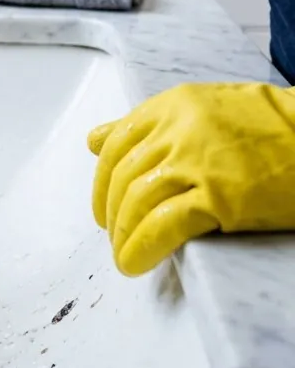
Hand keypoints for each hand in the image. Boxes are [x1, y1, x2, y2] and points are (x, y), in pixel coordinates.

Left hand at [88, 81, 294, 274]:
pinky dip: (141, 248)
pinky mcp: (219, 196)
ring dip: (123, 236)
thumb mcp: (204, 107)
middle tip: (115, 236)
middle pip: (122, 176)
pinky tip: (135, 262)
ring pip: (136, 202)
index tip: (104, 206)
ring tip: (124, 256)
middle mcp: (179, 129)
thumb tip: (95, 140)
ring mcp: (198, 163)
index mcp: (174, 105)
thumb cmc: (271, 127)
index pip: (116, 143)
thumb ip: (150, 124)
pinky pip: (163, 226)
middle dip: (111, 213)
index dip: (102, 181)